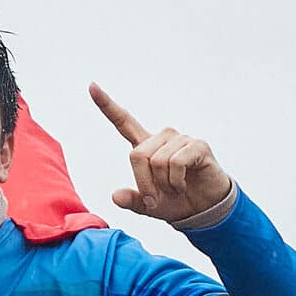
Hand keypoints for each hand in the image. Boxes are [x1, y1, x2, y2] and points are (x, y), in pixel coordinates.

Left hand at [90, 84, 232, 222]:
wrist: (204, 208)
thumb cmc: (175, 201)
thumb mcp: (148, 206)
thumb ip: (131, 201)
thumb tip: (115, 196)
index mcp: (146, 146)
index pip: (123, 122)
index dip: (107, 106)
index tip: (91, 87)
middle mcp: (161, 138)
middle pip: (137, 155)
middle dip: (144, 183)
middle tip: (156, 198)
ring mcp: (180, 139)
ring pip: (157, 161)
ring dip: (164, 185)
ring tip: (175, 188)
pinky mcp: (196, 145)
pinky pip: (175, 163)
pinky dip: (176, 181)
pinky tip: (183, 184)